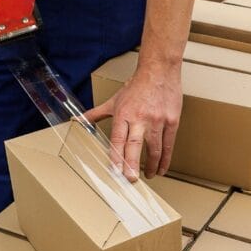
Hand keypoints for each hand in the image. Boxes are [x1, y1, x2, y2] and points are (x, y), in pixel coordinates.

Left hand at [85, 61, 182, 180]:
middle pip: (135, 145)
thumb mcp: (114, 100)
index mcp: (124, 114)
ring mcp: (157, 120)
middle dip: (132, 164)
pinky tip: (162, 168)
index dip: (116, 156)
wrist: (159, 71)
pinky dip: (165, 159)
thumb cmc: (136, 86)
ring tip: (147, 176)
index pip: (118, 139)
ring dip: (151, 165)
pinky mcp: (172, 121)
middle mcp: (140, 118)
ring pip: (155, 148)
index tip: (116, 171)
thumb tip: (78, 121)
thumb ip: (96, 114)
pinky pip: (169, 144)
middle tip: (131, 180)